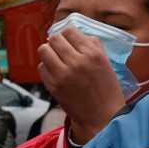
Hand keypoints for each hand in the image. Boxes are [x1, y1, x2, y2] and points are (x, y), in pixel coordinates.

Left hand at [38, 28, 124, 144]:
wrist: (102, 117)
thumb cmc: (107, 90)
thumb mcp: (106, 63)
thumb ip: (93, 46)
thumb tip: (78, 35)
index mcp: (92, 54)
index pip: (70, 31)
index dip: (68, 35)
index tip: (69, 40)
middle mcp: (77, 61)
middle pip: (54, 38)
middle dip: (57, 42)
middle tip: (61, 50)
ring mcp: (63, 74)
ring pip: (44, 50)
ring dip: (49, 52)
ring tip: (56, 59)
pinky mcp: (53, 86)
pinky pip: (41, 67)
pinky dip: (46, 67)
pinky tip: (55, 73)